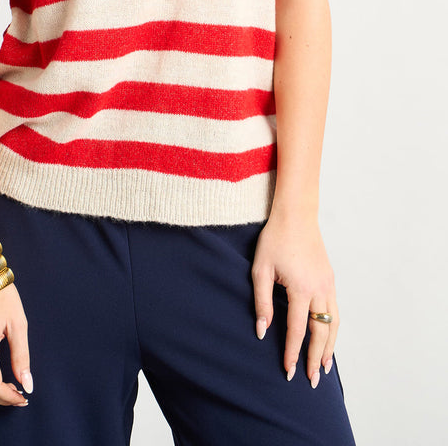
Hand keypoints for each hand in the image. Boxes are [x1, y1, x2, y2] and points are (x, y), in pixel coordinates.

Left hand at [251, 212, 338, 386]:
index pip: (297, 330)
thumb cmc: (274, 239)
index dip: (292, 352)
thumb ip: (261, 302)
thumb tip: (262, 331)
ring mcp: (328, 285)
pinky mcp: (331, 279)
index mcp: (301, 288)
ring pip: (333, 325)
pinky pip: (335, 312)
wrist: (296, 215)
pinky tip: (328, 339)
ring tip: (324, 368)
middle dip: (315, 358)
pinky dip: (333, 330)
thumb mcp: (260, 269)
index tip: (288, 371)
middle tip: (312, 381)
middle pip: (321, 333)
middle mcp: (319, 289)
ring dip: (329, 348)